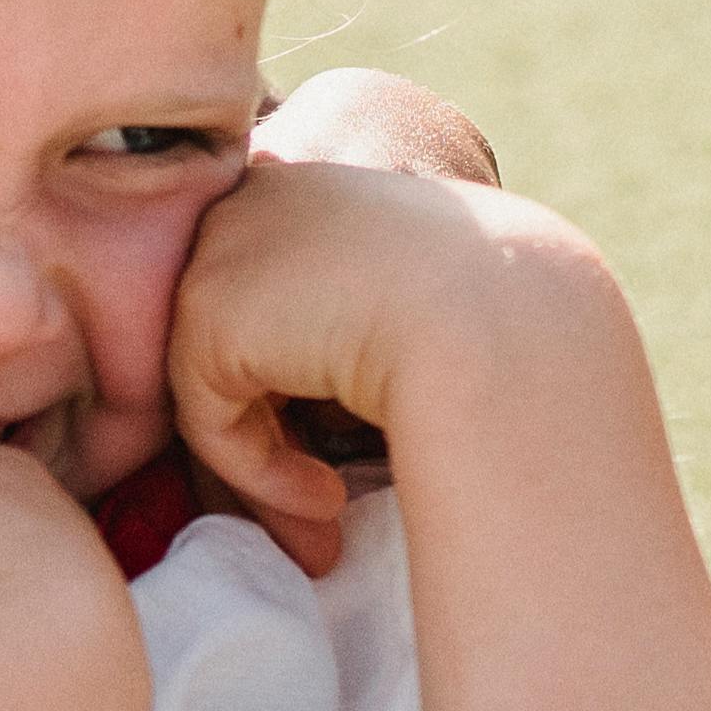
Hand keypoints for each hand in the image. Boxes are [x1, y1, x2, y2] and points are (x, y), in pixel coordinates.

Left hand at [168, 156, 546, 581]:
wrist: (502, 316)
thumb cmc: (486, 324)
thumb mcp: (407, 315)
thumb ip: (335, 339)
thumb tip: (290, 409)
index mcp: (308, 190)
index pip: (269, 303)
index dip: (293, 392)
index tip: (340, 454)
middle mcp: (254, 202)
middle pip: (230, 343)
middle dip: (270, 437)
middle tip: (326, 508)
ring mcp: (224, 247)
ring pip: (213, 386)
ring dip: (265, 468)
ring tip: (326, 520)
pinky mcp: (209, 309)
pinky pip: (210, 420)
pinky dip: (259, 473)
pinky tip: (327, 498)